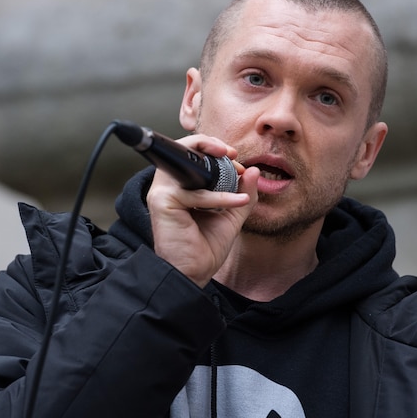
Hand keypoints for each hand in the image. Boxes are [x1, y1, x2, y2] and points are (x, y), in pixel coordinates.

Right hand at [147, 134, 258, 286]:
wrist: (195, 273)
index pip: (191, 153)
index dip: (212, 148)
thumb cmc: (206, 246)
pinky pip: (195, 193)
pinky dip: (219, 198)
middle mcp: (168, 184)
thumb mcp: (232, 215)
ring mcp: (162, 192)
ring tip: (237, 169)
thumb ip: (242, 192)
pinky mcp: (162, 202)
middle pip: (183, 149)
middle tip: (233, 154)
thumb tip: (253, 170)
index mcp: (180, 184)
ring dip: (215, 164)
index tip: (236, 158)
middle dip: (209, 144)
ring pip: (187, 164)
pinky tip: (236, 203)